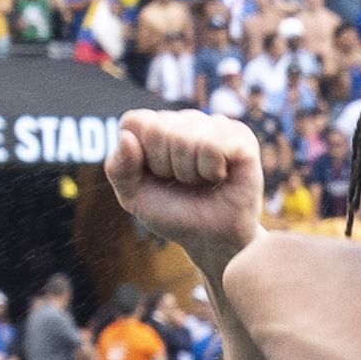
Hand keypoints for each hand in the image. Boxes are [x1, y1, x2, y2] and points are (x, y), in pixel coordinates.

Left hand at [108, 102, 266, 266]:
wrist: (211, 239)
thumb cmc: (173, 214)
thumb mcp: (133, 196)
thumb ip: (118, 168)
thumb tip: (126, 137)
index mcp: (159, 127)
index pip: (135, 122)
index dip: (141, 155)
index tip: (156, 176)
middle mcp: (187, 120)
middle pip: (159, 130)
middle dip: (165, 167)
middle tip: (182, 182)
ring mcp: (215, 125)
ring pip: (185, 137)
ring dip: (189, 172)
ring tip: (202, 181)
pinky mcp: (241, 138)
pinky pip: (213, 144)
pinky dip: (210, 170)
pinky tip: (220, 177)